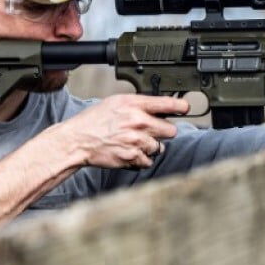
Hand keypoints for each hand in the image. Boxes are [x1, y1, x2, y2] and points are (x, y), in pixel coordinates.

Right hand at [42, 94, 188, 169]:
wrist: (78, 140)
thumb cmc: (95, 121)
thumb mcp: (116, 103)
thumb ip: (139, 104)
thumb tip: (160, 108)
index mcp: (134, 104)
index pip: (168, 103)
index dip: (181, 106)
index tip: (186, 108)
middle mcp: (138, 121)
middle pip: (171, 130)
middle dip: (163, 132)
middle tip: (151, 131)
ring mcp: (136, 141)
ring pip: (160, 147)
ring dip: (152, 147)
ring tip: (135, 143)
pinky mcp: (132, 157)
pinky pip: (149, 161)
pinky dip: (142, 159)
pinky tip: (131, 152)